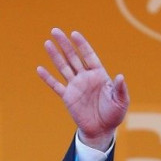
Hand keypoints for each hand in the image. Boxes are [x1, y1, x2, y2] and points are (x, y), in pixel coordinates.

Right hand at [37, 28, 128, 150]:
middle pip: (74, 57)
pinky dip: (48, 78)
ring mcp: (76, 86)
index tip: (74, 33)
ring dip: (55, 56)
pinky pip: (56, 85)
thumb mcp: (121, 101)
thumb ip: (120, 89)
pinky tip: (39, 68)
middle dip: (65, 44)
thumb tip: (120, 76)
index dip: (82, 45)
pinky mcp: (68, 97)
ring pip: (63, 67)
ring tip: (47, 43)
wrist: (102, 130)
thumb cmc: (114, 114)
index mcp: (99, 75)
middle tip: (55, 30)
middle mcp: (86, 78)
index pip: (89, 56)